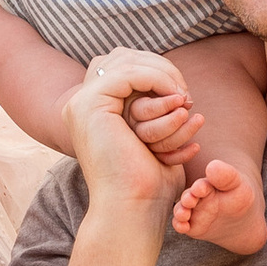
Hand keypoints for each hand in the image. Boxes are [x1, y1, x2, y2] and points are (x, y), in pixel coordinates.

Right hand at [67, 49, 191, 227]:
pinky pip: (128, 73)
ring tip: (184, 97)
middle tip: (185, 94)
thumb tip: (172, 88)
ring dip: (163, 74)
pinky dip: (157, 80)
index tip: (182, 95)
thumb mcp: (153, 137)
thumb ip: (153, 107)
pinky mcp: (88, 105)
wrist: (132, 209)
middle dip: (160, 67)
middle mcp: (80, 104)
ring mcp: (80, 103)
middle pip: (123, 56)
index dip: (156, 70)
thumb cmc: (148, 183)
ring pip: (126, 60)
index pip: (123, 65)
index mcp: (92, 110)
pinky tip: (176, 98)